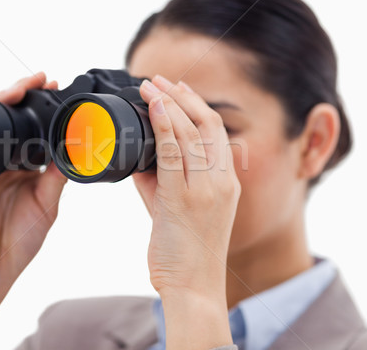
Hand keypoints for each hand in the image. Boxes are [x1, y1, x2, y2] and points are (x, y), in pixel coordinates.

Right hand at [0, 72, 66, 349]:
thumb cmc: (21, 237)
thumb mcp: (48, 202)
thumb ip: (58, 175)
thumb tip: (76, 148)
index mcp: (26, 167)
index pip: (35, 129)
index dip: (46, 109)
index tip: (59, 89)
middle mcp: (7, 159)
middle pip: (14, 118)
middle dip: (27, 95)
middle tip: (44, 80)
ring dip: (6, 99)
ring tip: (24, 86)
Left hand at [135, 75, 240, 348]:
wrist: (193, 287)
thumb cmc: (187, 251)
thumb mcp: (180, 209)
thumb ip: (165, 180)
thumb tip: (140, 157)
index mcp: (227, 181)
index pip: (216, 131)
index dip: (196, 104)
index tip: (176, 88)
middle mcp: (221, 181)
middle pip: (208, 124)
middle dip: (181, 96)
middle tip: (158, 79)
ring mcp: (205, 190)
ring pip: (191, 133)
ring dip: (168, 104)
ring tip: (148, 85)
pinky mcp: (183, 201)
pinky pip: (174, 155)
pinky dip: (163, 127)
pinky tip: (152, 108)